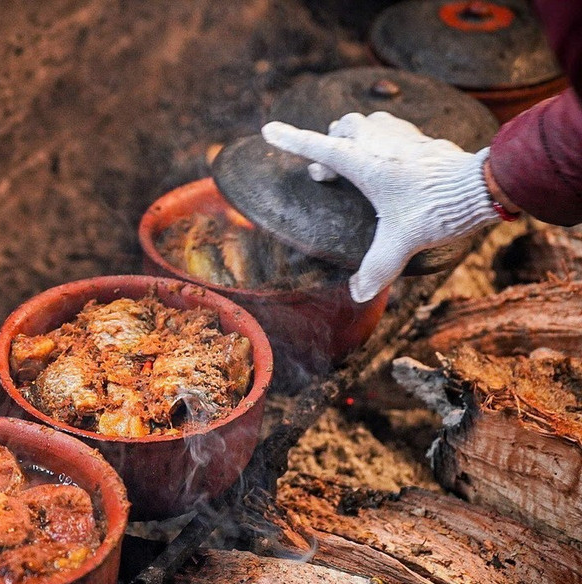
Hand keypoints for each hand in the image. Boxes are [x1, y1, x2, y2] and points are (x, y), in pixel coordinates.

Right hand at [261, 112, 498, 301]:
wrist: (481, 186)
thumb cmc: (436, 208)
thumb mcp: (401, 242)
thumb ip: (376, 268)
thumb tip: (358, 294)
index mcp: (364, 163)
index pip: (317, 147)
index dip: (290, 139)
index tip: (268, 129)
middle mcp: (378, 143)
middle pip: (340, 128)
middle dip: (328, 145)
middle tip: (327, 175)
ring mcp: (400, 135)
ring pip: (365, 122)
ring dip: (354, 135)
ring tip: (354, 159)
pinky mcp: (420, 136)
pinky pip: (390, 126)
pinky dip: (380, 137)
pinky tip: (389, 156)